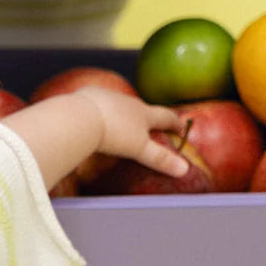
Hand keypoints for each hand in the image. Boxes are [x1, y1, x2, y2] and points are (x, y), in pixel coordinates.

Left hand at [74, 88, 190, 177]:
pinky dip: (99, 109)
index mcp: (143, 114)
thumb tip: (184, 170)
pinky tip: (94, 116)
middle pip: (142, 108)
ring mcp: (108, 96)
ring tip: (120, 122)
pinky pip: (97, 102)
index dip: (175, 122)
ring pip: (119, 104)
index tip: (181, 126)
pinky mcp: (89, 96)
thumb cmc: (114, 135)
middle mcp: (128, 102)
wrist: (81, 117)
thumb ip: (160, 159)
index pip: (165, 117)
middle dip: (147, 116)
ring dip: (122, 112)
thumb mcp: (140, 150)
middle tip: (149, 125)